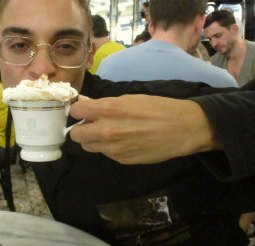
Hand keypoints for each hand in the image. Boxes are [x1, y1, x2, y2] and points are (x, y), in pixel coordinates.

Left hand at [69, 94, 216, 164]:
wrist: (183, 129)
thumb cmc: (157, 107)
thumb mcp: (129, 98)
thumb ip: (103, 103)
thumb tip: (84, 102)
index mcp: (108, 109)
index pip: (76, 111)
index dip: (79, 110)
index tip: (85, 111)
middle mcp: (106, 131)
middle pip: (76, 135)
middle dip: (81, 129)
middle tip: (93, 125)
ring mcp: (113, 148)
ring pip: (88, 147)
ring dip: (93, 140)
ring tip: (108, 133)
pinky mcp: (122, 160)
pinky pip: (105, 153)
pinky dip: (108, 147)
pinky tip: (123, 141)